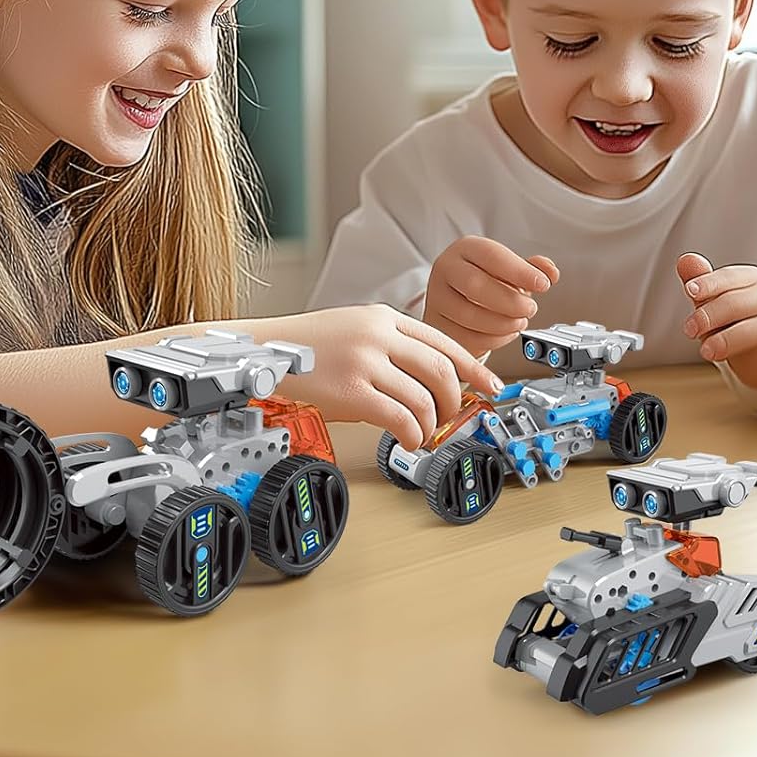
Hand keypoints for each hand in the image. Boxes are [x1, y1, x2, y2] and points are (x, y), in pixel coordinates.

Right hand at [293, 304, 503, 449]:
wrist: (266, 349)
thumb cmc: (310, 345)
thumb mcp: (357, 328)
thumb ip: (392, 345)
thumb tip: (429, 381)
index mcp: (385, 317)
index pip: (444, 342)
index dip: (474, 367)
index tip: (490, 385)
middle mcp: (379, 335)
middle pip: (440, 370)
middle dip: (454, 399)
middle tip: (450, 415)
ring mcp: (365, 362)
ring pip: (421, 396)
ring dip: (431, 422)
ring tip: (425, 431)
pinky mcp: (350, 390)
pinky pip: (397, 416)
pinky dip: (412, 433)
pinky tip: (409, 439)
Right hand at [425, 236, 559, 357]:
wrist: (457, 307)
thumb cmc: (487, 284)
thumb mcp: (510, 272)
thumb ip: (532, 269)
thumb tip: (550, 271)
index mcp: (465, 248)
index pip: (492, 256)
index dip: (520, 271)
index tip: (544, 284)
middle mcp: (446, 269)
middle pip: (476, 286)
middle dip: (511, 301)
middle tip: (531, 308)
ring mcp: (436, 298)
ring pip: (470, 315)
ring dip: (504, 323)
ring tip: (519, 321)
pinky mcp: (436, 325)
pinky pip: (467, 337)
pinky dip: (494, 339)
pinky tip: (505, 332)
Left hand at [677, 252, 756, 388]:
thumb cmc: (739, 321)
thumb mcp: (717, 302)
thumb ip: (701, 283)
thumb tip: (685, 259)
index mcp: (748, 277)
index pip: (726, 277)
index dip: (707, 283)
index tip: (690, 290)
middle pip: (733, 300)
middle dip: (707, 315)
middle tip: (689, 329)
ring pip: (744, 322)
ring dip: (720, 336)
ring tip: (704, 349)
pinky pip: (751, 337)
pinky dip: (730, 344)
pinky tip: (715, 353)